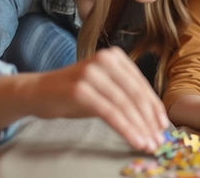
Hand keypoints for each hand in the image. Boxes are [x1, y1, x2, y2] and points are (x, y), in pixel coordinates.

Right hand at [29, 46, 168, 151]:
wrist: (36, 92)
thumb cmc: (74, 92)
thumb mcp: (104, 88)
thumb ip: (125, 95)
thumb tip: (153, 118)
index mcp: (115, 56)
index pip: (141, 84)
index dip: (154, 107)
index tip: (164, 126)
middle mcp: (105, 60)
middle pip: (135, 95)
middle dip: (149, 120)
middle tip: (159, 140)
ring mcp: (92, 73)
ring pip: (124, 105)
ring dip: (140, 128)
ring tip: (148, 144)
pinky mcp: (80, 90)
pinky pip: (110, 113)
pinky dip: (126, 128)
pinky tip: (135, 140)